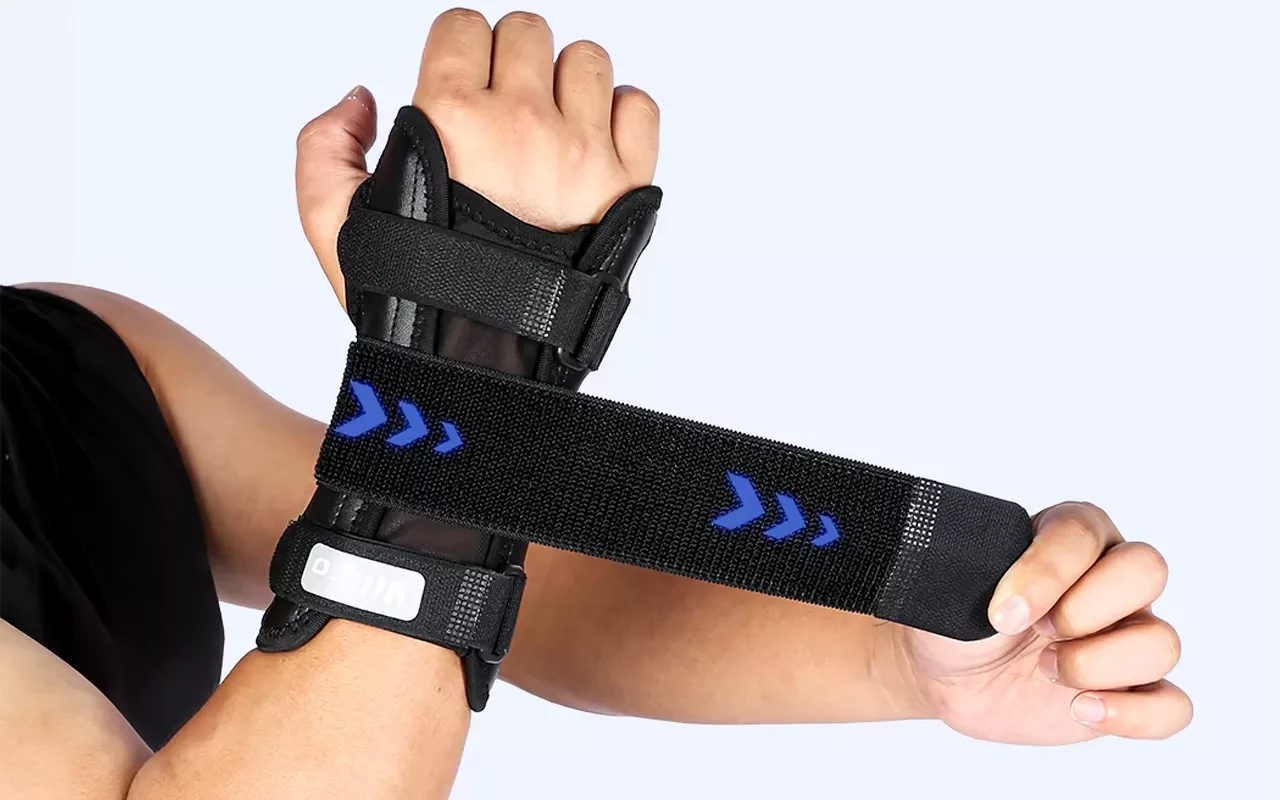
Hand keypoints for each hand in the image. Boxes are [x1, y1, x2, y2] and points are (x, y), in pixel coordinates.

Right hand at [293, 8, 659, 305]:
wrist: (484, 366)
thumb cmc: (417, 306)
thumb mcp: (333, 225)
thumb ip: (325, 147)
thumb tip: (360, 101)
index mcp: (450, 119)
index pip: (464, 25)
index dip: (457, 50)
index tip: (459, 81)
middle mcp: (520, 125)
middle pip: (528, 33)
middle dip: (508, 59)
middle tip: (501, 105)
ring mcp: (580, 153)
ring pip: (588, 60)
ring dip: (566, 81)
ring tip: (548, 125)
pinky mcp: (626, 185)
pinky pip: (639, 107)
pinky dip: (620, 113)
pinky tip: (591, 141)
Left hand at [895, 502, 1191, 742]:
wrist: (944, 670)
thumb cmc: (956, 615)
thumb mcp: (955, 582)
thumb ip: (982, 567)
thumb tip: (1013, 595)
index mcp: (1072, 537)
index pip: (1084, 533)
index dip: (1046, 573)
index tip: (1002, 612)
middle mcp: (1111, 580)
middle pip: (1147, 571)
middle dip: (1085, 609)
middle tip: (1035, 631)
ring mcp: (1126, 637)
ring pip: (1162, 642)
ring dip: (1098, 664)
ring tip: (1045, 669)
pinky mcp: (1129, 692)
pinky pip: (1172, 706)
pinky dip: (1135, 715)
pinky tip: (1082, 709)